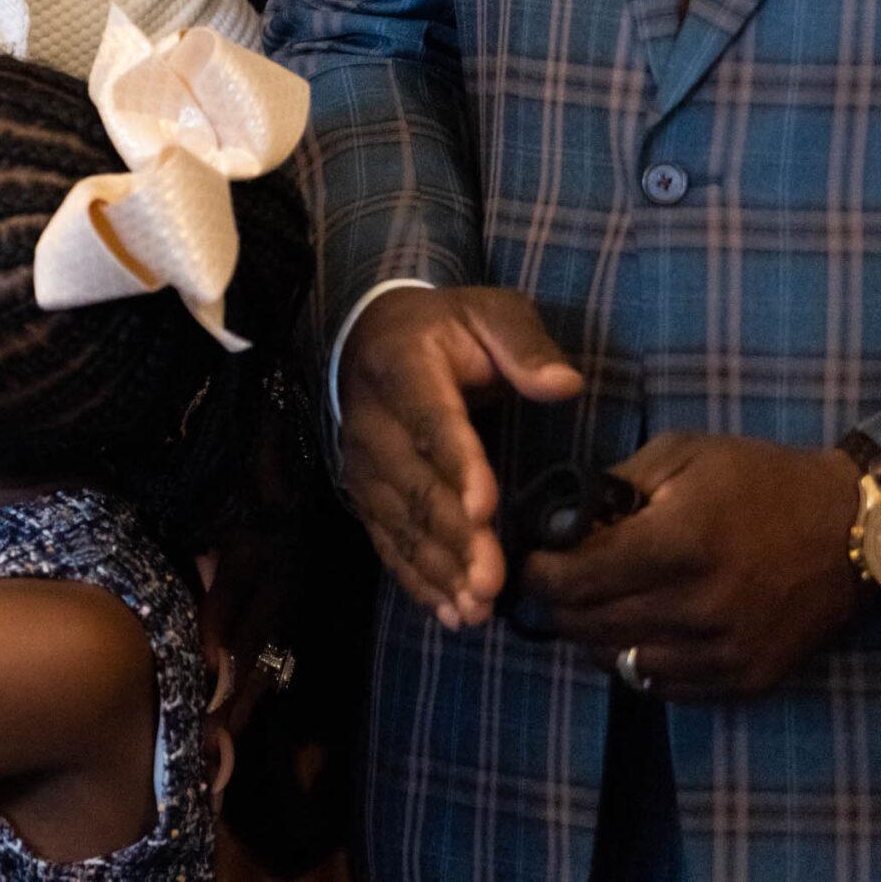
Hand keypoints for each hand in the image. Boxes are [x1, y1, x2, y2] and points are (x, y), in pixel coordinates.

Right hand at [337, 286, 582, 627]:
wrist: (373, 338)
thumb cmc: (448, 330)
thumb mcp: (491, 313)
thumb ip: (525, 344)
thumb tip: (563, 385)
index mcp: (403, 367)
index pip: (430, 419)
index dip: (456, 464)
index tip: (485, 509)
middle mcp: (372, 420)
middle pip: (413, 484)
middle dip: (453, 538)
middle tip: (490, 583)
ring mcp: (362, 460)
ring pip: (398, 521)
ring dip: (435, 568)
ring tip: (474, 608)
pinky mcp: (363, 491)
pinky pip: (385, 538)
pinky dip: (413, 578)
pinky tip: (446, 611)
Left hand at [519, 432, 866, 700]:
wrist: (852, 530)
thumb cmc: (759, 480)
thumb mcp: (680, 455)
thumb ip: (612, 486)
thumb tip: (558, 520)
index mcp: (679, 545)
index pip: (577, 579)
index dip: (540, 573)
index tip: (533, 560)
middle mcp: (699, 606)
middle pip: (589, 625)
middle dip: (558, 604)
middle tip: (553, 585)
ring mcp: (725, 650)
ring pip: (619, 662)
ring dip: (592, 637)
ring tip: (591, 608)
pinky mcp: (746, 679)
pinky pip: (663, 687)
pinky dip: (636, 663)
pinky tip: (634, 632)